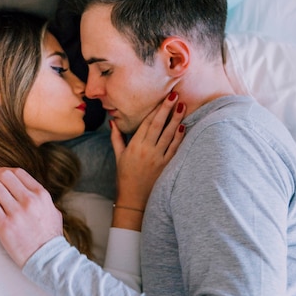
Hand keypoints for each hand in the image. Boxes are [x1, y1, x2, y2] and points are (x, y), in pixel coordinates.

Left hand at [0, 167, 62, 267]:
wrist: (47, 257)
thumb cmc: (50, 237)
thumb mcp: (53, 211)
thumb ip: (42, 200)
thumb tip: (31, 193)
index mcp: (40, 194)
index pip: (18, 173)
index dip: (2, 169)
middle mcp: (29, 200)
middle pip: (4, 176)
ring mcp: (16, 211)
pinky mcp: (5, 224)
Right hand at [110, 92, 185, 229]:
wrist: (133, 199)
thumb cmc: (125, 176)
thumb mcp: (118, 156)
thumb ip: (117, 137)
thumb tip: (112, 121)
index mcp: (134, 146)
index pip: (146, 123)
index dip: (154, 110)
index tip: (161, 99)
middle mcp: (146, 150)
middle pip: (158, 125)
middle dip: (167, 109)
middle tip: (175, 96)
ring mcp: (157, 158)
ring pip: (168, 135)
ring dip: (176, 120)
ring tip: (183, 106)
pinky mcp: (165, 166)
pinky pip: (174, 149)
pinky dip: (179, 137)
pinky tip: (183, 127)